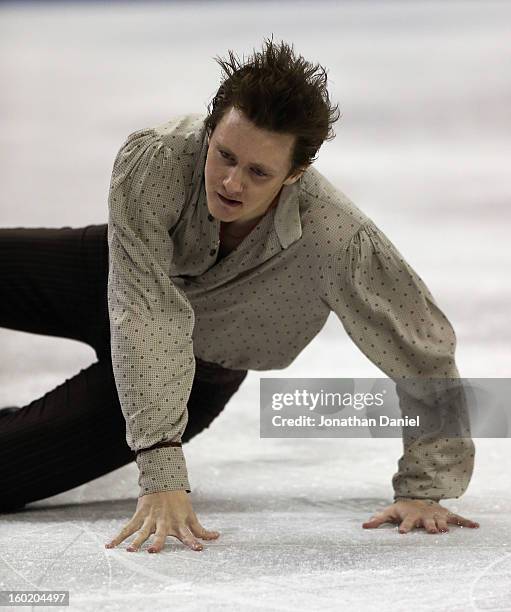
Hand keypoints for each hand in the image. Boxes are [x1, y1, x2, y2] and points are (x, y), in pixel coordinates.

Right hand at [104, 490, 219, 552]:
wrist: (164, 482)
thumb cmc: (179, 504)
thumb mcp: (191, 516)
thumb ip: (201, 531)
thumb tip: (217, 537)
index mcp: (179, 524)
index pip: (189, 535)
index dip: (193, 542)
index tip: (198, 549)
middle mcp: (164, 523)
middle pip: (160, 535)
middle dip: (157, 542)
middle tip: (153, 551)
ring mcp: (151, 520)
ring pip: (142, 532)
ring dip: (136, 541)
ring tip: (130, 550)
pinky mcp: (140, 516)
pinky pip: (127, 528)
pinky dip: (118, 537)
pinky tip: (109, 546)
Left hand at [362, 498, 479, 533]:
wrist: (419, 497)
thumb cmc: (403, 509)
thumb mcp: (390, 512)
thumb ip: (378, 519)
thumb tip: (364, 527)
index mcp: (410, 517)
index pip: (406, 522)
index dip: (404, 527)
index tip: (402, 532)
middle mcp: (424, 516)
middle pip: (428, 523)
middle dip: (430, 526)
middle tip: (431, 531)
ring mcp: (436, 515)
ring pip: (442, 522)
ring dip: (444, 526)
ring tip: (446, 531)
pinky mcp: (446, 515)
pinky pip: (457, 519)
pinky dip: (466, 522)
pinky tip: (475, 526)